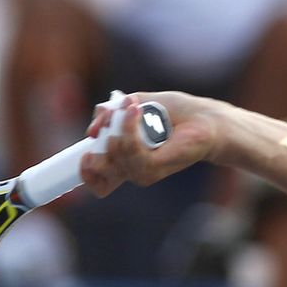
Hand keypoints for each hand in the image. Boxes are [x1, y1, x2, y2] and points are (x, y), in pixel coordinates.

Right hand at [79, 91, 221, 195]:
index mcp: (124, 159)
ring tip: (133, 107)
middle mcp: (133, 169)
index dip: (85, 173)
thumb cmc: (174, 112)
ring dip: (118, 128)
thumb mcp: (134, 105)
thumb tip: (94, 125)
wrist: (203, 117)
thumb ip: (110, 113)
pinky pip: (131, 152)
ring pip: (114, 158)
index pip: (98, 181)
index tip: (84, 154)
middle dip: (94, 157)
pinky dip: (129, 127)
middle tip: (103, 132)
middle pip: (100, 179)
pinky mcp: (157, 167)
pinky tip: (138, 110)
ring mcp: (144, 170)